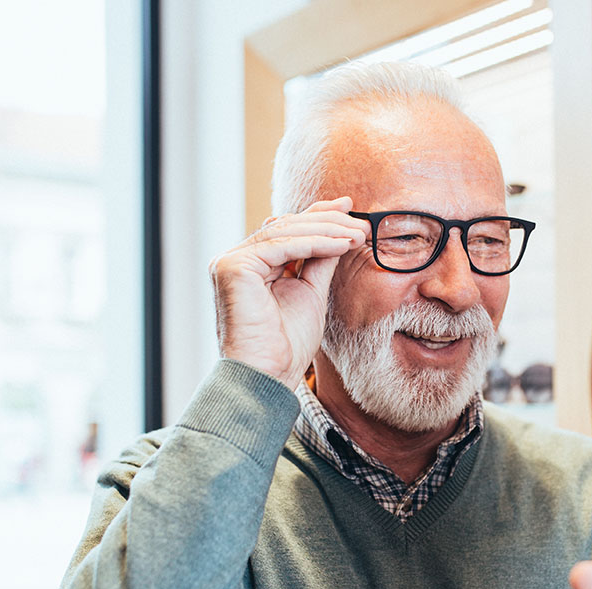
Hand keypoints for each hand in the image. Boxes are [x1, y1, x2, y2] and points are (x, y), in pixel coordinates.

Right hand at [211, 197, 368, 388]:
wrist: (267, 376)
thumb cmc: (286, 346)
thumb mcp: (309, 294)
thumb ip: (318, 262)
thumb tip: (340, 233)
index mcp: (250, 266)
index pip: (286, 231)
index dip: (318, 217)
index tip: (350, 208)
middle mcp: (235, 260)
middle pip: (286, 227)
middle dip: (327, 221)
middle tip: (361, 220)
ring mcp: (230, 262)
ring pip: (285, 232)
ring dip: (328, 231)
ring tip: (359, 234)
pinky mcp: (233, 267)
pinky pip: (282, 246)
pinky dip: (316, 243)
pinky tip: (342, 245)